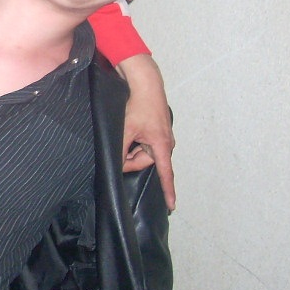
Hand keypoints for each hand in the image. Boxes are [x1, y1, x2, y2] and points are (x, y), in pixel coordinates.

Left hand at [117, 54, 175, 210]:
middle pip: (144, 161)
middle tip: (120, 144)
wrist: (146, 84)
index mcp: (162, 146)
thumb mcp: (126, 129)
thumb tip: (116, 164)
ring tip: (126, 132)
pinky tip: (129, 130)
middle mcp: (166, 143)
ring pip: (143, 152)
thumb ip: (121, 149)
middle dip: (130, 157)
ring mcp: (162, 136)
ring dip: (131, 147)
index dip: (168, 191)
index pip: (166, 173)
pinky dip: (135, 140)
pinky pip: (144, 143)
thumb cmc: (139, 106)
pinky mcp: (157, 130)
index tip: (173, 205)